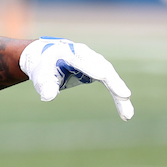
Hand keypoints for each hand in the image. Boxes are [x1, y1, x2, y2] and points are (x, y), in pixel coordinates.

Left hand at [19, 37, 133, 120]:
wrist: (46, 58)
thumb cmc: (42, 66)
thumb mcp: (39, 75)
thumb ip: (44, 85)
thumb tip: (48, 97)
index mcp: (68, 51)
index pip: (81, 59)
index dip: (91, 67)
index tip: (102, 75)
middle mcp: (85, 54)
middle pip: (103, 67)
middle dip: (113, 82)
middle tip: (124, 95)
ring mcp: (94, 61)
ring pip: (111, 76)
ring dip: (120, 94)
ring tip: (127, 114)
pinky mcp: (99, 70)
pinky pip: (111, 84)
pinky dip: (118, 97)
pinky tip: (125, 114)